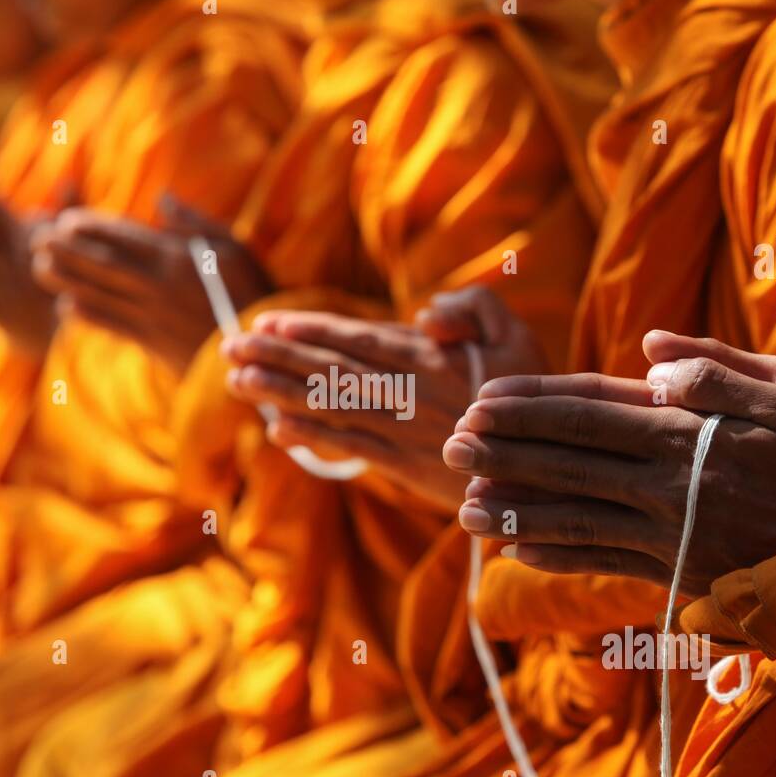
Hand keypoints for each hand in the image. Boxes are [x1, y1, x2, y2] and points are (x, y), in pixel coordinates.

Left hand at [31, 197, 269, 373]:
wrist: (260, 351)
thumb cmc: (254, 294)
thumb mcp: (236, 249)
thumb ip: (197, 224)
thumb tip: (163, 199)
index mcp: (178, 259)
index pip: (124, 238)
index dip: (91, 228)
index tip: (65, 220)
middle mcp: (159, 286)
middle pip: (103, 265)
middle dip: (67, 251)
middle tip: (36, 238)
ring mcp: (154, 316)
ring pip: (100, 295)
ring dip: (66, 280)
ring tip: (39, 268)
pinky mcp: (154, 343)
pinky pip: (113, 327)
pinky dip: (88, 317)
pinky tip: (66, 307)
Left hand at [223, 287, 546, 512]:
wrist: (546, 467)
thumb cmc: (533, 395)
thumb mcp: (517, 337)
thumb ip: (474, 309)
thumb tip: (425, 313)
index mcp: (428, 359)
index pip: (356, 340)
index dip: (309, 331)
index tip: (267, 323)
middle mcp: (405, 394)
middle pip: (330, 371)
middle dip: (276, 358)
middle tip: (229, 347)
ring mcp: (401, 431)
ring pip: (330, 408)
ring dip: (278, 394)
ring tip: (236, 381)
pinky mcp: (403, 466)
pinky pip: (350, 449)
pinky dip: (312, 440)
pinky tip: (277, 432)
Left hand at [445, 332, 775, 595]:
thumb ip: (718, 367)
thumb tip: (650, 350)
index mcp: (687, 432)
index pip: (590, 413)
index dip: (531, 407)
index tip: (481, 401)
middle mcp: (665, 483)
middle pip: (568, 463)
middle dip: (504, 453)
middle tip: (449, 445)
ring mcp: (667, 532)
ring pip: (574, 519)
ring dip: (515, 512)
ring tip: (463, 509)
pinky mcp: (675, 572)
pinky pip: (604, 563)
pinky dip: (559, 558)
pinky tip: (519, 554)